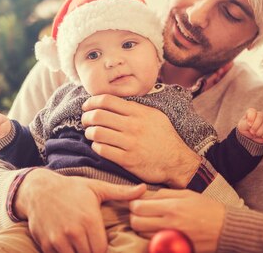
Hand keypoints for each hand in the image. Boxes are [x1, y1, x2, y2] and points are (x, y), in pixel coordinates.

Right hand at [15, 168, 146, 252]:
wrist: (40, 189)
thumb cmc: (72, 188)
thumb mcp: (97, 187)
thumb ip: (121, 192)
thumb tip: (144, 189)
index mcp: (89, 219)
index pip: (101, 249)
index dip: (101, 248)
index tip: (98, 242)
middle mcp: (74, 231)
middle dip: (89, 251)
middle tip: (88, 242)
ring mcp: (58, 239)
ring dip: (76, 252)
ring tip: (78, 243)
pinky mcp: (46, 243)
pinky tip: (65, 244)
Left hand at [81, 94, 200, 187]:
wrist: (177, 161)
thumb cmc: (165, 137)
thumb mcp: (155, 116)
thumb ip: (136, 108)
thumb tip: (115, 102)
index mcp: (138, 112)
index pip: (107, 100)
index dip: (92, 102)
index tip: (87, 106)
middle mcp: (133, 126)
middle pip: (98, 115)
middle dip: (86, 117)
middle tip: (85, 121)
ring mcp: (129, 143)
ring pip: (97, 133)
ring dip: (89, 133)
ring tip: (91, 134)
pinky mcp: (127, 160)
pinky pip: (102, 150)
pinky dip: (96, 146)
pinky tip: (99, 146)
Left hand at [130, 189, 224, 252]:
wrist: (225, 229)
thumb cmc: (207, 208)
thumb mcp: (187, 194)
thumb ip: (164, 194)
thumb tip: (145, 195)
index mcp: (172, 207)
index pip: (139, 207)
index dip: (134, 204)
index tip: (138, 203)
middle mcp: (170, 224)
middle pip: (136, 223)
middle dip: (135, 216)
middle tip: (141, 213)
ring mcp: (172, 239)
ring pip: (143, 235)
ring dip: (142, 228)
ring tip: (151, 221)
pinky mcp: (175, 249)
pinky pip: (154, 244)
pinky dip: (152, 238)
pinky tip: (158, 232)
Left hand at [237, 108, 262, 143]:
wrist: (250, 137)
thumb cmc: (245, 129)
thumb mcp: (242, 127)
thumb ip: (245, 124)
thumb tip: (250, 124)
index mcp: (252, 112)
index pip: (253, 111)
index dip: (251, 118)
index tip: (249, 125)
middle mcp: (260, 115)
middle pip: (261, 116)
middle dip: (256, 126)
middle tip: (252, 132)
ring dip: (260, 131)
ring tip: (256, 134)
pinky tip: (261, 136)